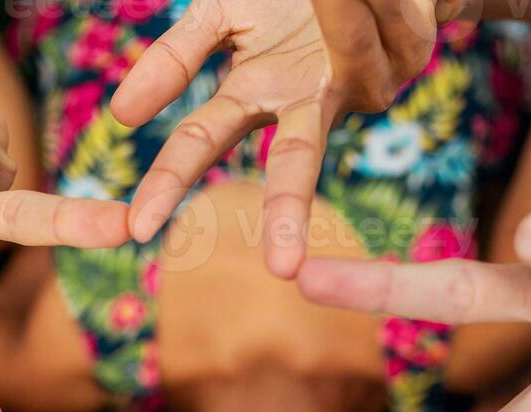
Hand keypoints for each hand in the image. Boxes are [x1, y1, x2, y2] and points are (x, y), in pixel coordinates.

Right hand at [114, 0, 438, 277]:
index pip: (203, 142)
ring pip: (370, 95)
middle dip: (287, 212)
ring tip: (324, 28)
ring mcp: (356, 81)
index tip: (139, 229)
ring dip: (341, 48)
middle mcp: (306, 100)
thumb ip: (175, 60)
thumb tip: (123, 116)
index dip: (168, 184)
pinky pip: (385, 23)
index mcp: (255, 92)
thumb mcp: (219, 15)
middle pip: (294, 161)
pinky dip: (373, 2)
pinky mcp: (407, 50)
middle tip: (282, 267)